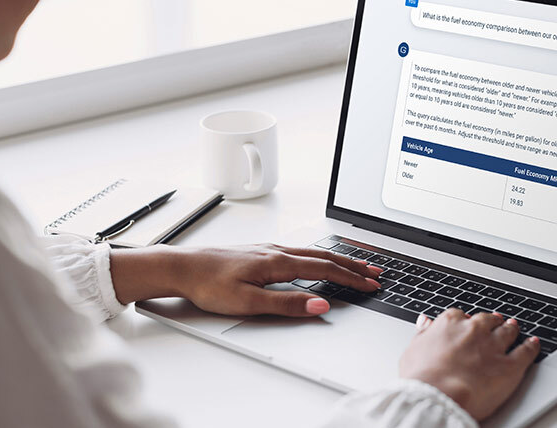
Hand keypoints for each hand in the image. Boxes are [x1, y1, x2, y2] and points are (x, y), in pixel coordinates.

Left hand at [110, 244, 382, 316]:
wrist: (181, 267)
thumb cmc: (209, 284)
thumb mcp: (249, 302)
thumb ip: (287, 304)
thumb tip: (320, 306)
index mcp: (278, 263)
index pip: (325, 270)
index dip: (351, 278)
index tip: (370, 284)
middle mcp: (276, 251)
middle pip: (324, 256)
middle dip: (352, 264)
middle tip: (375, 271)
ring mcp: (268, 249)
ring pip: (312, 251)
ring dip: (337, 258)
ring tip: (354, 264)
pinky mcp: (259, 252)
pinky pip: (299, 250)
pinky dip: (318, 255)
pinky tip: (316, 258)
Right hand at [399, 310, 538, 420]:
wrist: (438, 396)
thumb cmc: (421, 378)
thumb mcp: (413, 350)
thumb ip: (423, 334)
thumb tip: (425, 323)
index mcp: (449, 323)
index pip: (461, 316)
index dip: (465, 323)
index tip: (467, 326)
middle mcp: (474, 330)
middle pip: (487, 321)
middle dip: (491, 322)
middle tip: (494, 323)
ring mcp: (493, 347)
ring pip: (508, 332)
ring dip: (511, 329)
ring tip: (514, 328)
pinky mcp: (510, 366)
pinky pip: (526, 351)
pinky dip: (531, 346)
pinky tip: (533, 343)